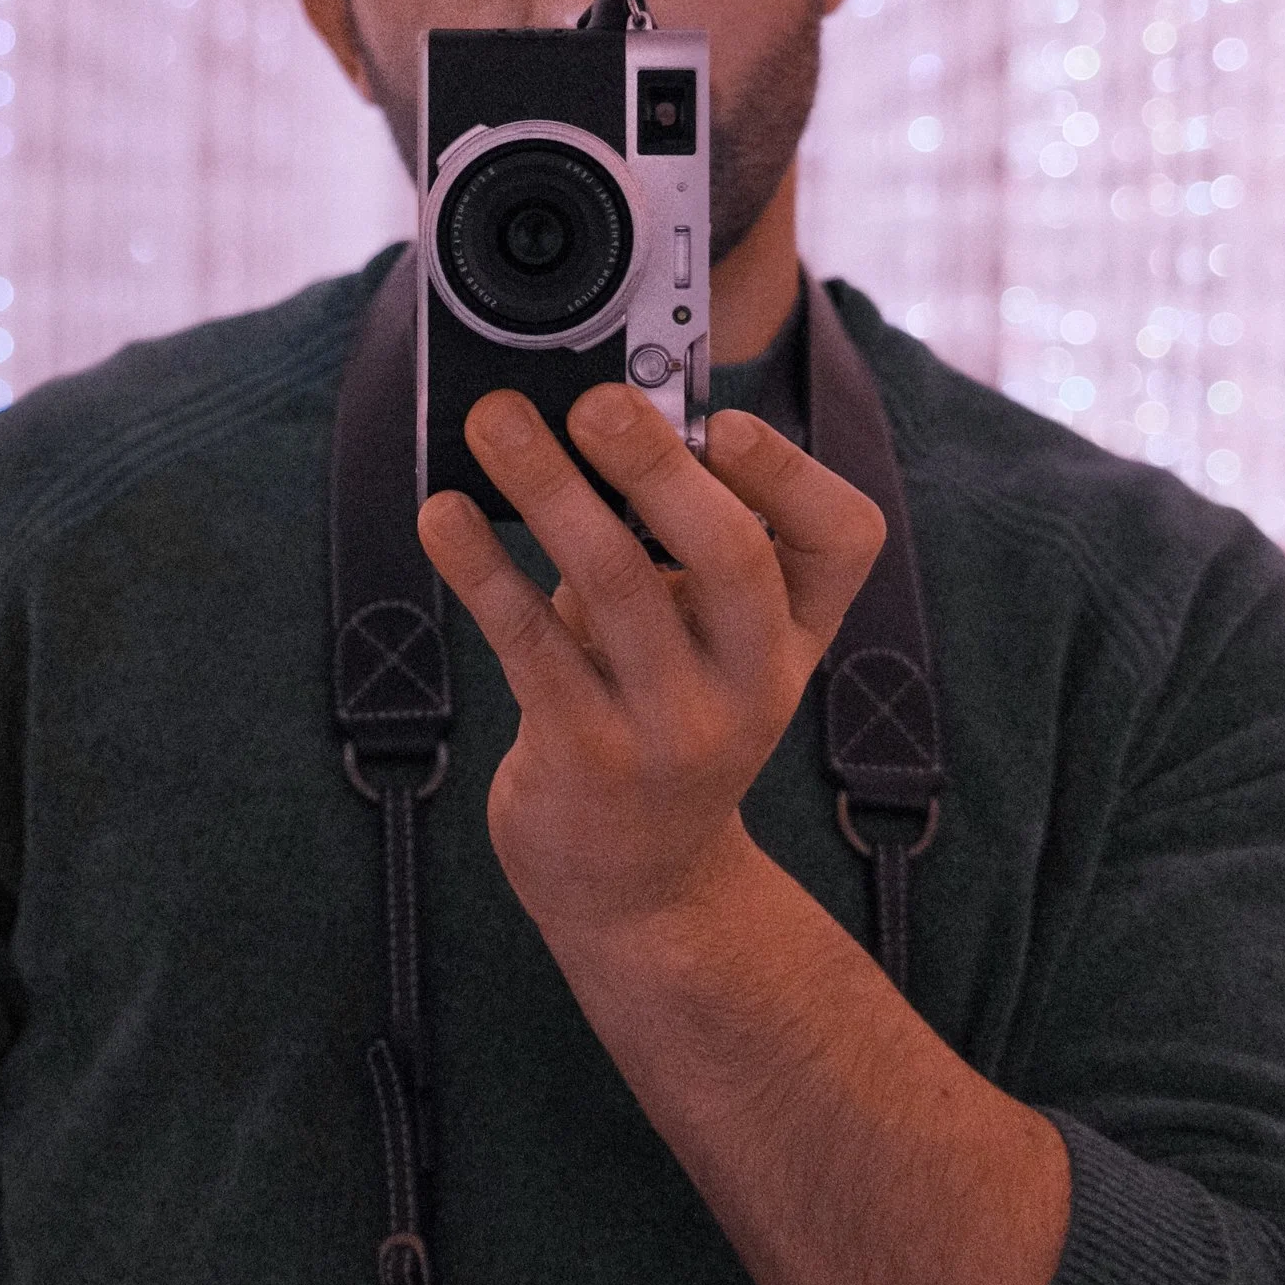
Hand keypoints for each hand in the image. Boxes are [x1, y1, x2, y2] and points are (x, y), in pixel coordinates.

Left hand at [414, 385, 884, 961]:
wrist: (638, 883)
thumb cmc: (658, 713)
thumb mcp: (695, 637)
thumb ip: (665, 543)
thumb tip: (580, 421)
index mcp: (795, 634)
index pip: (842, 540)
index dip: (791, 474)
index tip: (725, 421)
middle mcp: (752, 683)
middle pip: (731, 556)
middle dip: (658, 467)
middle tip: (593, 402)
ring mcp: (673, 729)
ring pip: (616, 587)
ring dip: (549, 491)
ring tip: (497, 422)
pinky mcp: (586, 756)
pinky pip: (530, 643)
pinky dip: (481, 568)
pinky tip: (441, 516)